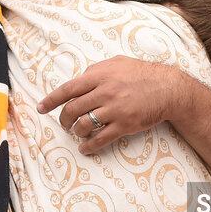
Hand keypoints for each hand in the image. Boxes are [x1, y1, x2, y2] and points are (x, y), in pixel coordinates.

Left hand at [37, 56, 190, 153]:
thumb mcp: (118, 63)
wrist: (169, 89)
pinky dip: (89, 146)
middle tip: (64, 123)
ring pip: (84, 125)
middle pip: (72, 109)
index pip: (68, 89)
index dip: (51, 100)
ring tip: (78, 132)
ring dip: (76, 131)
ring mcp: (114, 109)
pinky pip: (101, 139)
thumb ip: (97, 69)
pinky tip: (85, 148)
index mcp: (100, 75)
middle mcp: (105, 92)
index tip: (41, 108)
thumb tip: (80, 78)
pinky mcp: (125, 125)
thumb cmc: (144, 74)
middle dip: (63, 119)